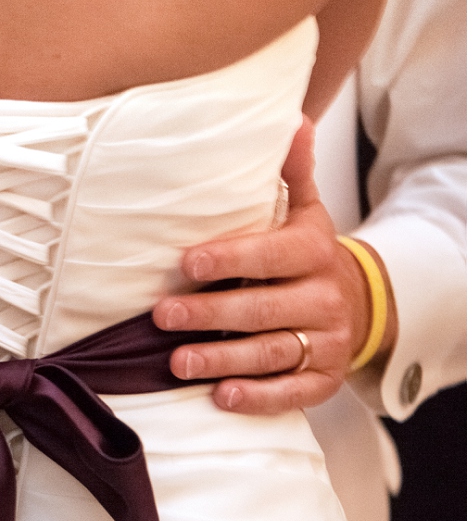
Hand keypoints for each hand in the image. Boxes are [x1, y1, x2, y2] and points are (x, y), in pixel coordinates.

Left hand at [152, 117, 395, 414]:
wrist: (359, 304)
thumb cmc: (307, 257)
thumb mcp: (305, 213)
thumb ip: (292, 174)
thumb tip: (293, 122)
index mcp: (314, 251)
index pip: (272, 255)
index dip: (230, 259)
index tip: (186, 263)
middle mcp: (324, 297)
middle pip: (264, 308)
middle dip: (210, 314)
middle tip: (162, 315)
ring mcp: (327, 341)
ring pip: (271, 352)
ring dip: (221, 359)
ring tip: (177, 362)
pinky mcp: (323, 380)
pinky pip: (291, 393)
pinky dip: (256, 397)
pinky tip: (220, 395)